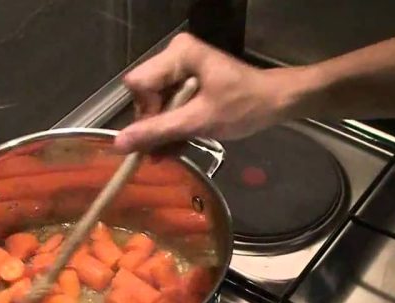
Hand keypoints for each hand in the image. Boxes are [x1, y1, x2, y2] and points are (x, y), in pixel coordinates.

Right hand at [114, 33, 289, 152]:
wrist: (275, 103)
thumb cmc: (243, 107)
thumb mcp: (199, 121)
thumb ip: (159, 131)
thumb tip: (119, 144)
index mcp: (179, 54)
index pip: (139, 84)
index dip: (145, 113)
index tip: (160, 135)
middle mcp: (175, 56)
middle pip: (145, 95)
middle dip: (154, 126)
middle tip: (163, 152)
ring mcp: (181, 69)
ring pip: (155, 104)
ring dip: (162, 132)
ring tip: (168, 155)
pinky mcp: (187, 83)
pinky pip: (168, 106)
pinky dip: (172, 128)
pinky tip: (176, 147)